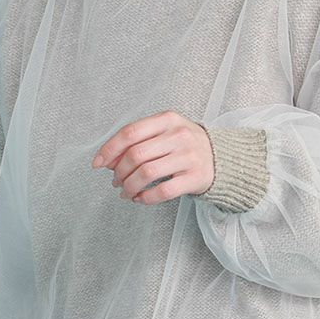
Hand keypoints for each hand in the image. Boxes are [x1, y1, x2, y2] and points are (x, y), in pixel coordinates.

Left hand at [91, 110, 213, 205]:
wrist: (222, 157)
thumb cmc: (185, 145)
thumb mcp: (164, 132)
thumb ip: (138, 141)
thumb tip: (107, 160)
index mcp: (167, 119)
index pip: (130, 133)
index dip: (109, 150)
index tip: (98, 164)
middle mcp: (179, 136)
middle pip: (136, 155)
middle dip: (119, 172)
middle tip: (116, 181)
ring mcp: (188, 157)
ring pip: (147, 174)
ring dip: (129, 187)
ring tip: (126, 192)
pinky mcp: (195, 178)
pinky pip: (163, 191)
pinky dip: (146, 198)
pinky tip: (140, 198)